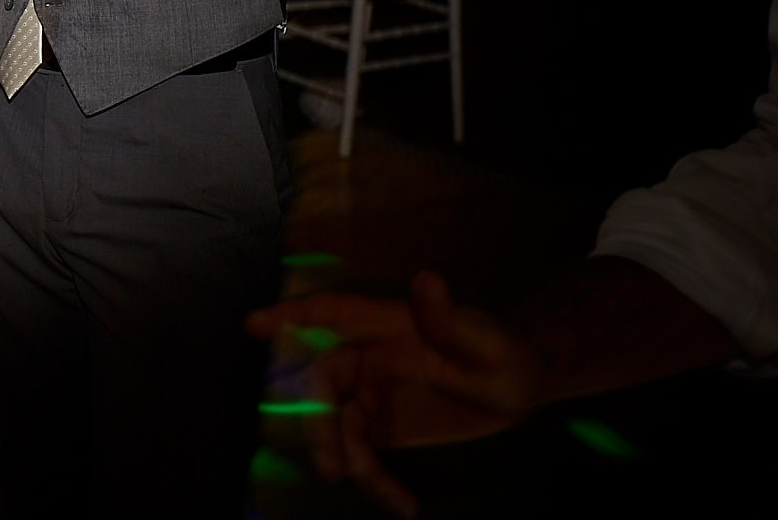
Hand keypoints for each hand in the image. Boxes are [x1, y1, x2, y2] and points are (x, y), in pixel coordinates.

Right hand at [246, 271, 548, 517]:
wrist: (524, 396)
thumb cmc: (508, 356)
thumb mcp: (490, 342)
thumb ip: (452, 319)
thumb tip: (426, 279)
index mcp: (388, 326)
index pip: (331, 312)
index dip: (291, 315)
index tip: (254, 325)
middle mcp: (370, 356)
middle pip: (323, 382)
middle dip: (318, 422)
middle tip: (331, 463)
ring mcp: (373, 394)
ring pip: (337, 423)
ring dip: (344, 456)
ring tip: (375, 489)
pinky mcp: (384, 427)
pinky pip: (362, 452)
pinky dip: (375, 479)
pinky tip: (402, 502)